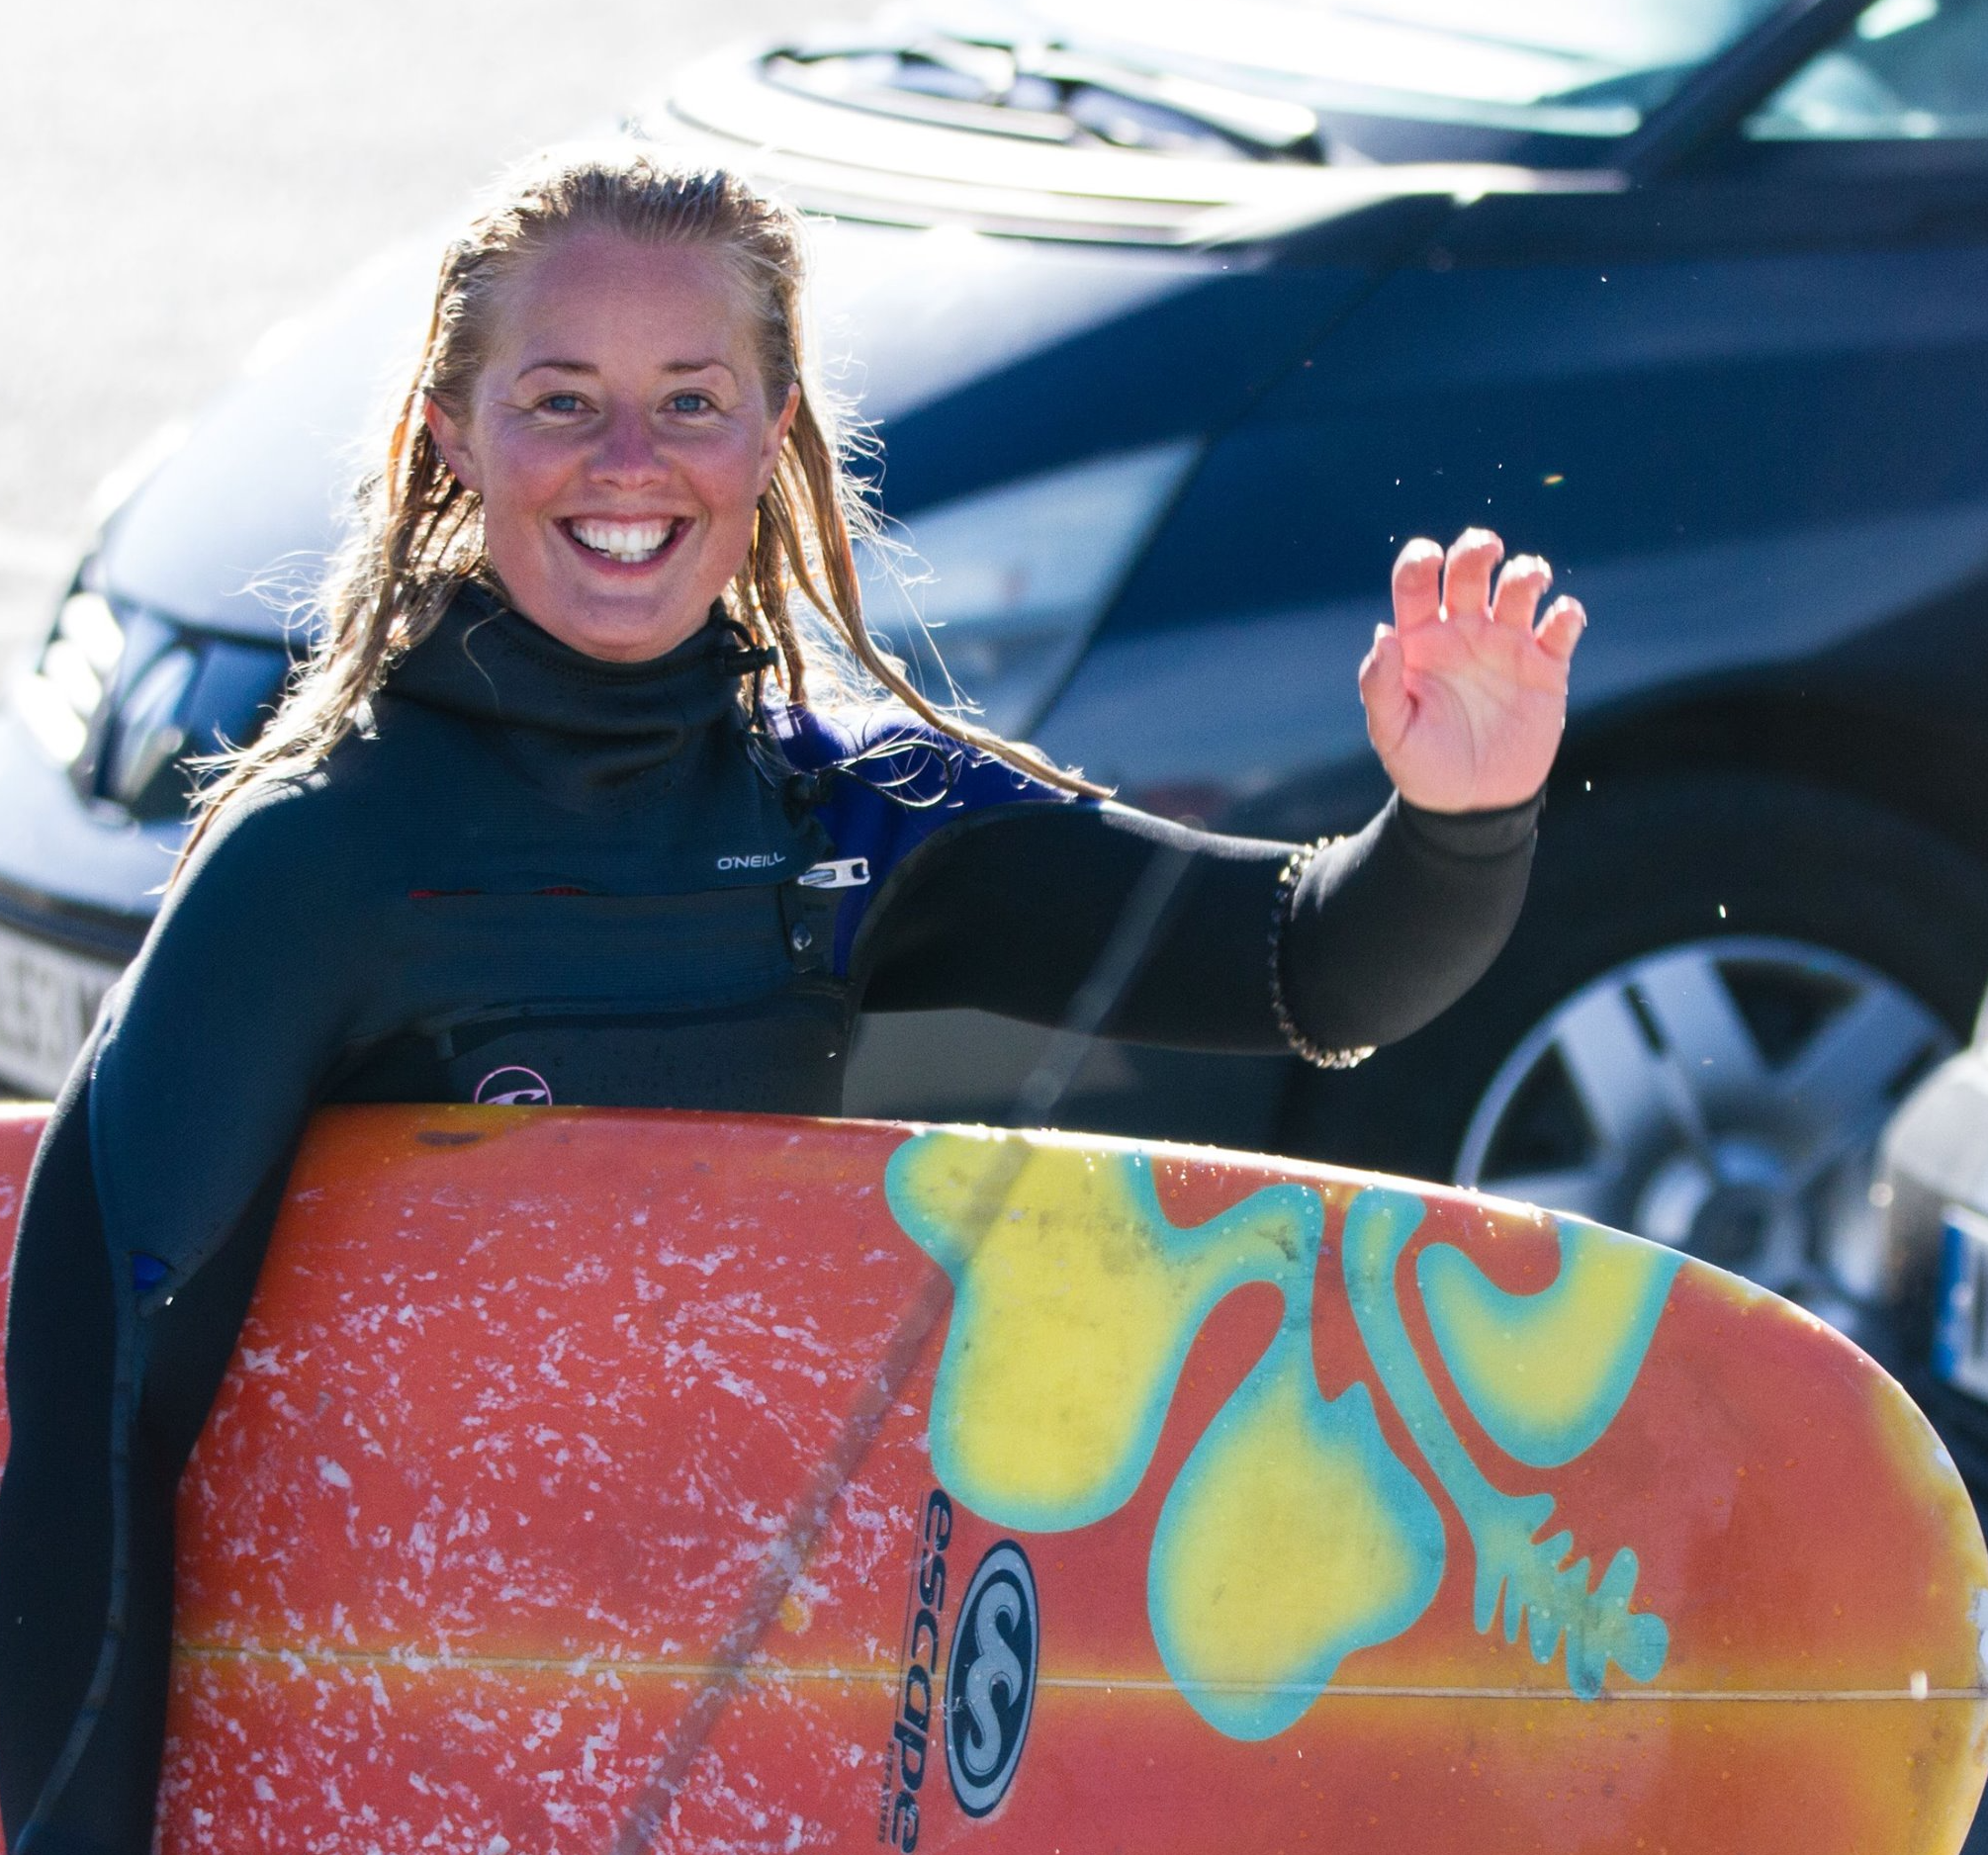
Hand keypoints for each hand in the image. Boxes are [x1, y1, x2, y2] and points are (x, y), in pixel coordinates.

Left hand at [1359, 528, 1584, 812]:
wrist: (1472, 805)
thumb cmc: (1423, 767)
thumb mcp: (1392, 733)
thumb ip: (1380, 685)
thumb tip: (1383, 634)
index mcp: (1420, 639)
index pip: (1416, 581)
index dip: (1421, 558)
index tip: (1430, 557)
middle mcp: (1463, 632)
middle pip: (1471, 569)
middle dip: (1478, 548)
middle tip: (1488, 549)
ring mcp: (1506, 646)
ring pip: (1520, 586)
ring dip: (1528, 572)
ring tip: (1529, 583)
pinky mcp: (1545, 668)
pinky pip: (1561, 626)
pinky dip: (1567, 614)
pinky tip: (1560, 622)